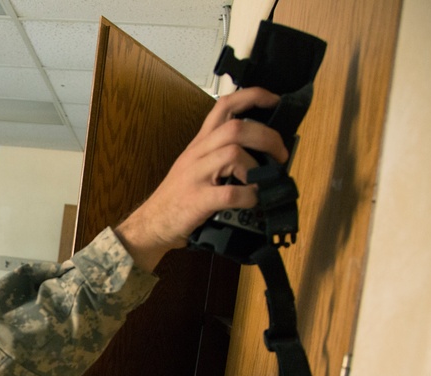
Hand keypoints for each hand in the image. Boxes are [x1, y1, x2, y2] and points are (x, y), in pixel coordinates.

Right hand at [114, 87, 288, 270]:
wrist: (151, 224)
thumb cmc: (178, 197)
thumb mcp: (195, 166)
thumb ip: (221, 154)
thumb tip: (263, 152)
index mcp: (200, 143)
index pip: (224, 105)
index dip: (253, 97)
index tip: (274, 100)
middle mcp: (198, 154)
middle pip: (236, 128)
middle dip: (267, 137)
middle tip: (280, 155)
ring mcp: (196, 176)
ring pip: (234, 153)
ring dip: (257, 166)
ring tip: (264, 180)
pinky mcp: (198, 200)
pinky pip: (230, 192)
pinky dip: (249, 196)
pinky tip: (252, 200)